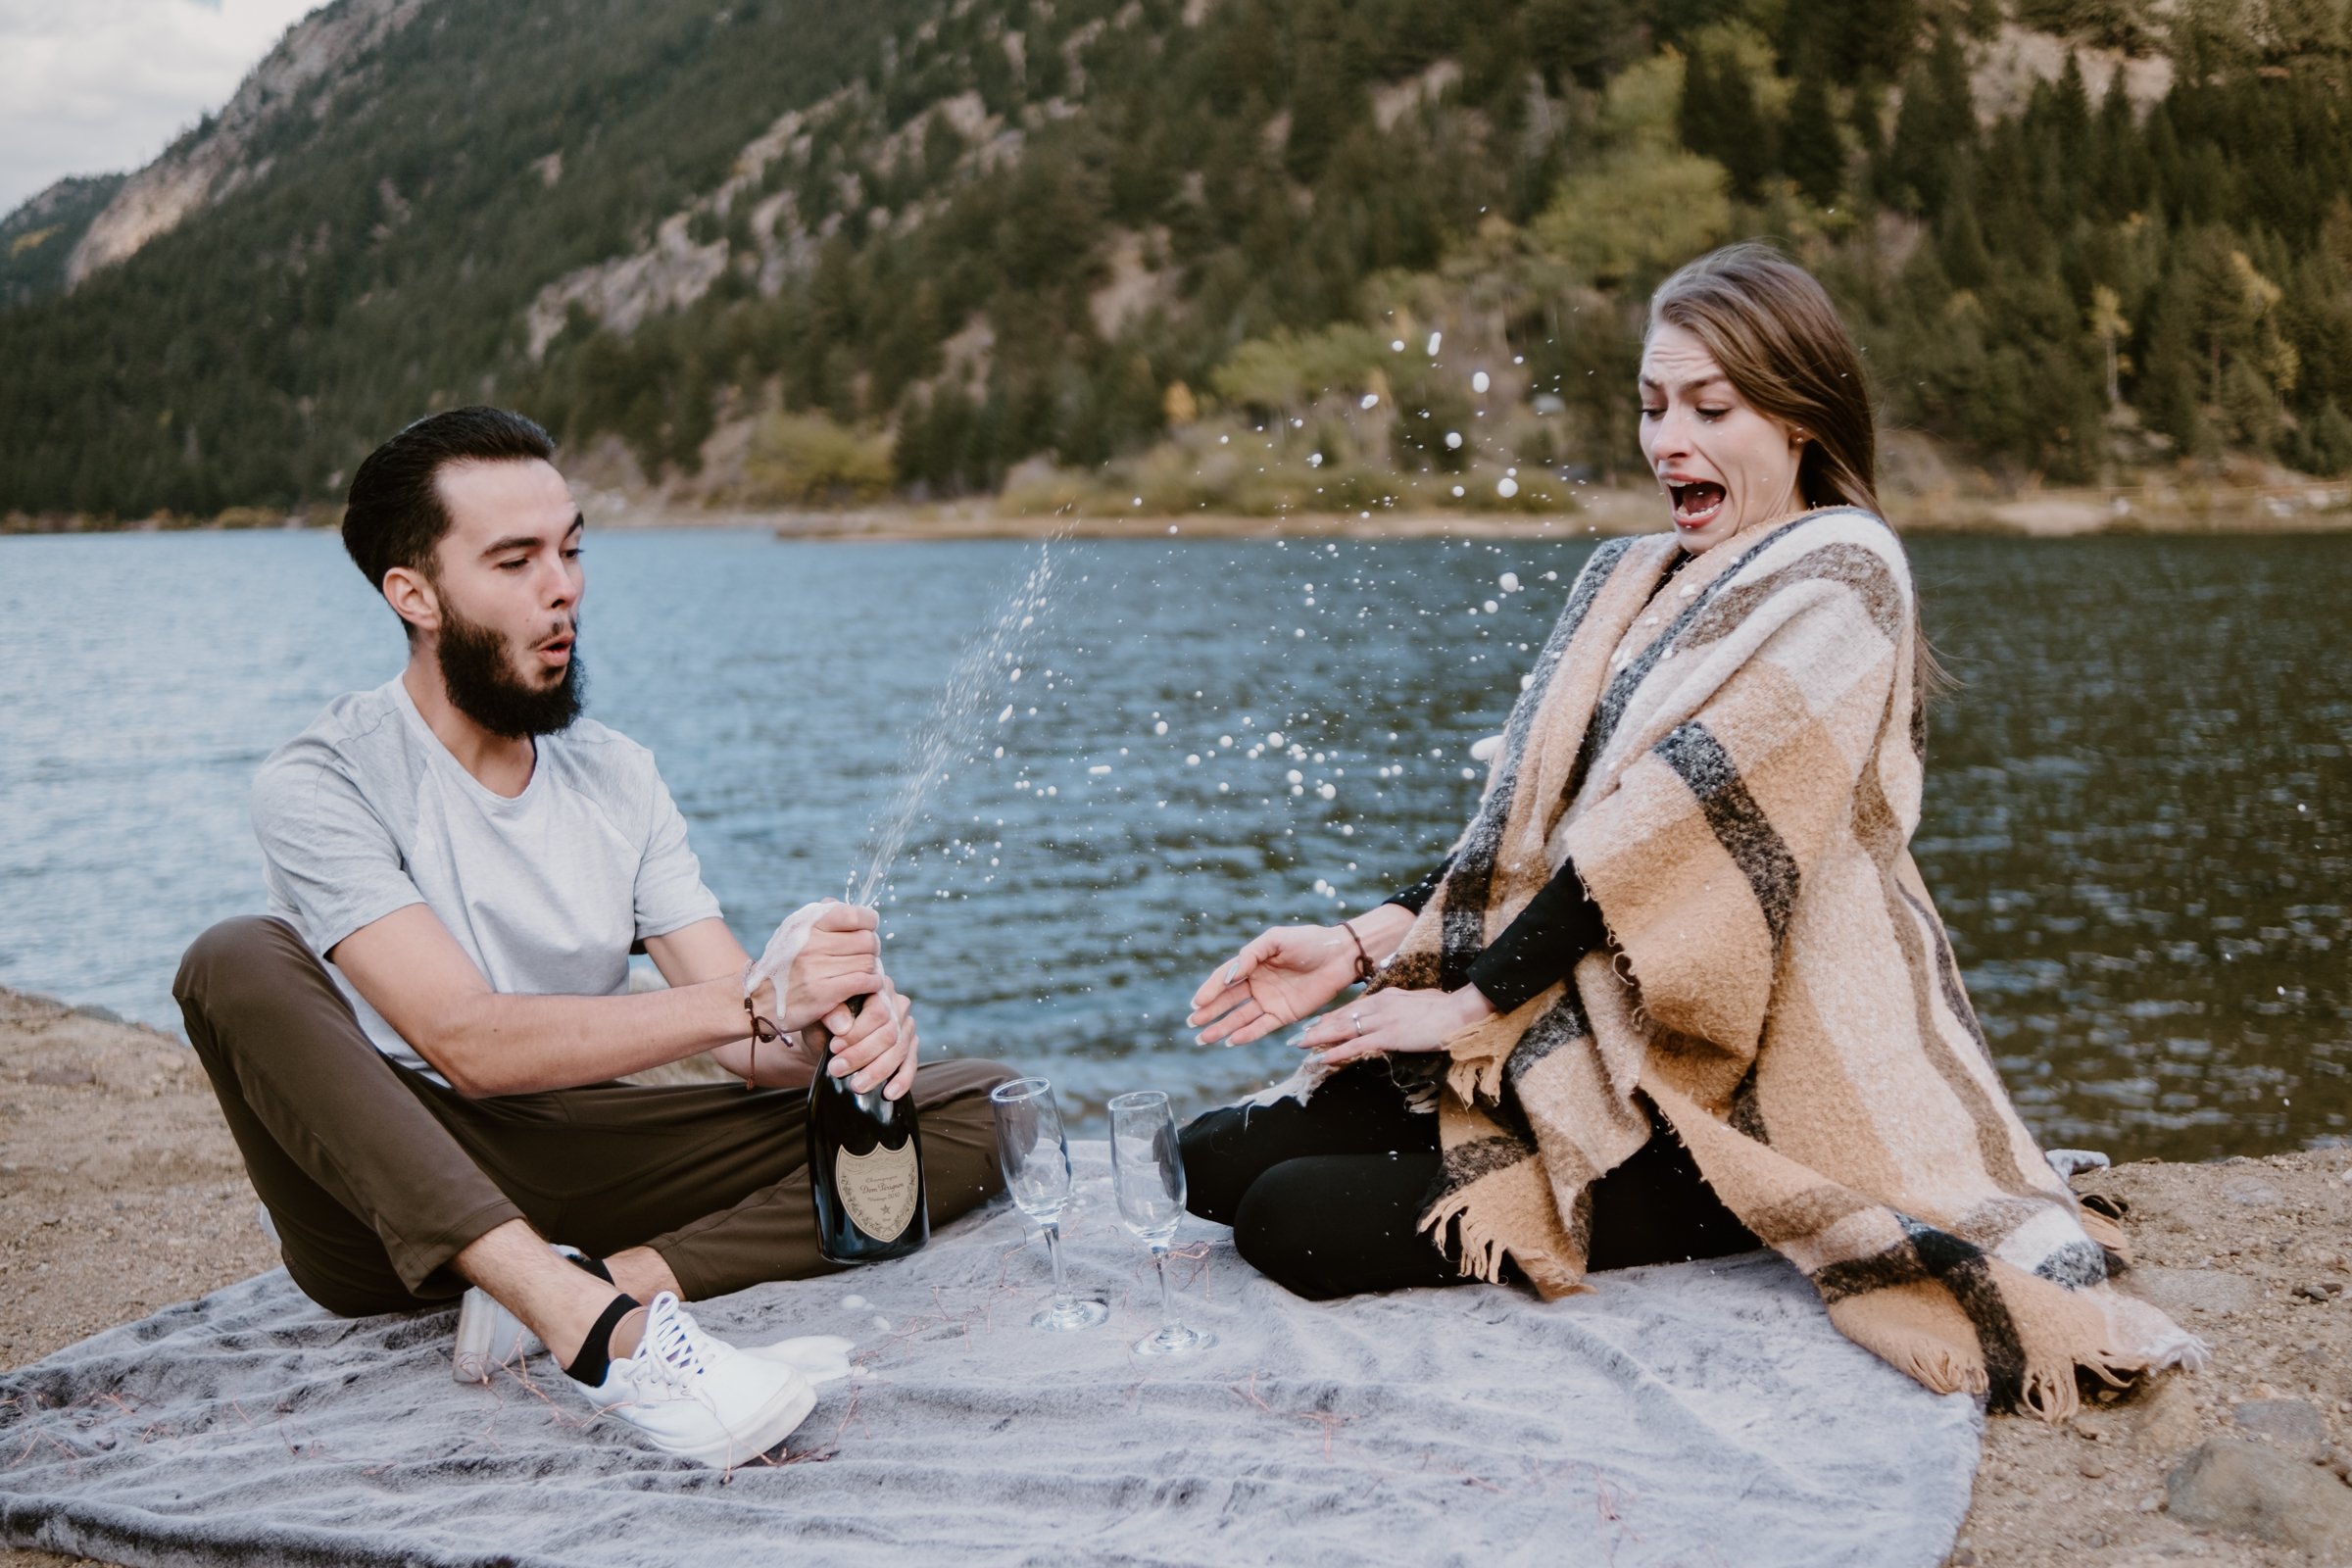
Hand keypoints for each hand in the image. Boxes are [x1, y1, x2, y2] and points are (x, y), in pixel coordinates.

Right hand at [773, 900, 885, 1032]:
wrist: (755, 1000)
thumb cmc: (782, 964)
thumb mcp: (791, 932)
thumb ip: (816, 917)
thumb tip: (836, 902)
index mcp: (806, 924)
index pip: (853, 915)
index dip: (869, 921)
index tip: (869, 928)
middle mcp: (811, 943)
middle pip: (867, 940)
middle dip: (872, 948)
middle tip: (866, 955)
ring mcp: (816, 968)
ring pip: (868, 962)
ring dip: (872, 968)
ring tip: (863, 971)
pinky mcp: (822, 993)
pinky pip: (864, 982)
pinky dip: (872, 984)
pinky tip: (866, 986)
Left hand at [815, 978, 918, 1098]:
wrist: (826, 1038)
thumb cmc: (823, 1023)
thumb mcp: (819, 1015)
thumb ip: (829, 1015)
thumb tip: (842, 1025)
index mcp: (876, 987)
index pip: (878, 1011)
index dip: (857, 1032)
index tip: (834, 1048)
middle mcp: (897, 1003)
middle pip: (889, 1032)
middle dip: (862, 1055)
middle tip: (838, 1070)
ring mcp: (906, 1025)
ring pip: (899, 1050)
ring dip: (877, 1071)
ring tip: (856, 1085)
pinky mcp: (911, 1045)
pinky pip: (911, 1063)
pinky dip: (901, 1080)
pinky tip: (889, 1093)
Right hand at [1188, 924, 1362, 1046]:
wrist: (1340, 955)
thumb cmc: (1308, 941)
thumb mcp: (1275, 940)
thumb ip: (1250, 955)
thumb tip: (1228, 977)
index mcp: (1252, 963)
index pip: (1225, 979)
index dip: (1210, 990)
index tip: (1196, 1003)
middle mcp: (1257, 983)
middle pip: (1228, 1001)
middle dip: (1210, 1013)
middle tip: (1192, 1024)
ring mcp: (1270, 1000)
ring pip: (1241, 1017)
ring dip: (1223, 1027)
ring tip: (1204, 1039)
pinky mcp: (1285, 1014)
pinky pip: (1262, 1027)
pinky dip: (1247, 1034)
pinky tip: (1232, 1040)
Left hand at [1293, 985, 1495, 1067]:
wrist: (1459, 1012)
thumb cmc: (1443, 1009)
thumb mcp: (1415, 1002)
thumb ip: (1399, 1007)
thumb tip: (1394, 1014)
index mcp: (1385, 997)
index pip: (1351, 1009)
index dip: (1330, 1018)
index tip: (1314, 1025)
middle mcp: (1379, 1005)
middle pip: (1341, 1018)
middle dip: (1317, 1029)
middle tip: (1297, 1038)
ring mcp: (1383, 1020)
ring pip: (1343, 1029)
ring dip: (1320, 1039)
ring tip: (1301, 1047)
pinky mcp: (1390, 1035)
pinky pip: (1358, 1044)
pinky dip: (1338, 1051)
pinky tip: (1324, 1057)